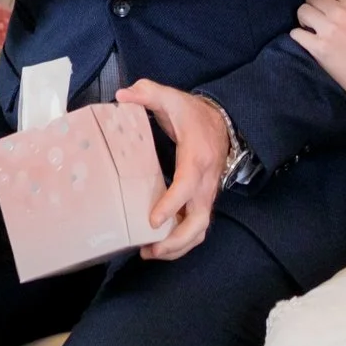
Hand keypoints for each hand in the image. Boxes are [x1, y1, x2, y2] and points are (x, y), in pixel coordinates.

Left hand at [116, 80, 222, 260]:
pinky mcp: (204, 200)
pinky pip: (197, 226)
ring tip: (150, 252)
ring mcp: (207, 193)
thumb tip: (123, 95)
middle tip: (150, 247)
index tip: (152, 220)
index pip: (187, 185)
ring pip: (201, 229)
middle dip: (177, 240)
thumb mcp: (171, 97)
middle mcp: (206, 181)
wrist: (222, 122)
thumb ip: (148, 93)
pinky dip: (182, 241)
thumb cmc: (192, 114)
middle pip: (200, 220)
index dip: (171, 204)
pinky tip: (160, 244)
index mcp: (197, 157)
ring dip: (179, 246)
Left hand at [292, 0, 345, 108]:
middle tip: (323, 14)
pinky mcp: (318, 49)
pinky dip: (299, 35)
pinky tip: (308, 39)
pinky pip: (296, 33)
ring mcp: (327, 31)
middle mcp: (339, 13)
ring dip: (306, 17)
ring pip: (302, 11)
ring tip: (314, 26)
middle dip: (316, 3)